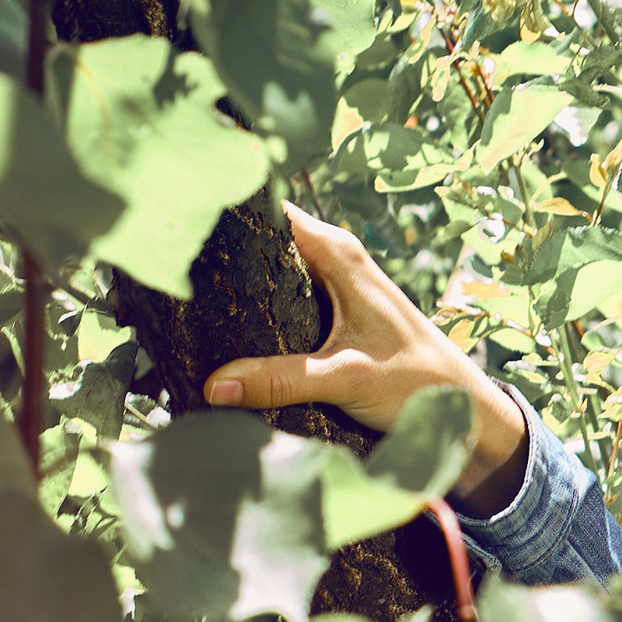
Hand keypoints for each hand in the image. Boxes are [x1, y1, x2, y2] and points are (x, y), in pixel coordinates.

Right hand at [202, 206, 529, 505]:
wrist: (463, 408)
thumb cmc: (419, 382)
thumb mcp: (346, 377)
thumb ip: (282, 379)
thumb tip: (211, 385)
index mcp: (340, 254)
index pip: (272, 213)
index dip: (225, 214)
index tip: (175, 225)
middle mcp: (334, 260)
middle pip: (260, 243)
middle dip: (214, 255)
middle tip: (158, 274)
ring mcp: (331, 287)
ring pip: (268, 273)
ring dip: (230, 286)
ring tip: (171, 300)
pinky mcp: (329, 315)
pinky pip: (279, 300)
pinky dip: (251, 311)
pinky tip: (214, 329)